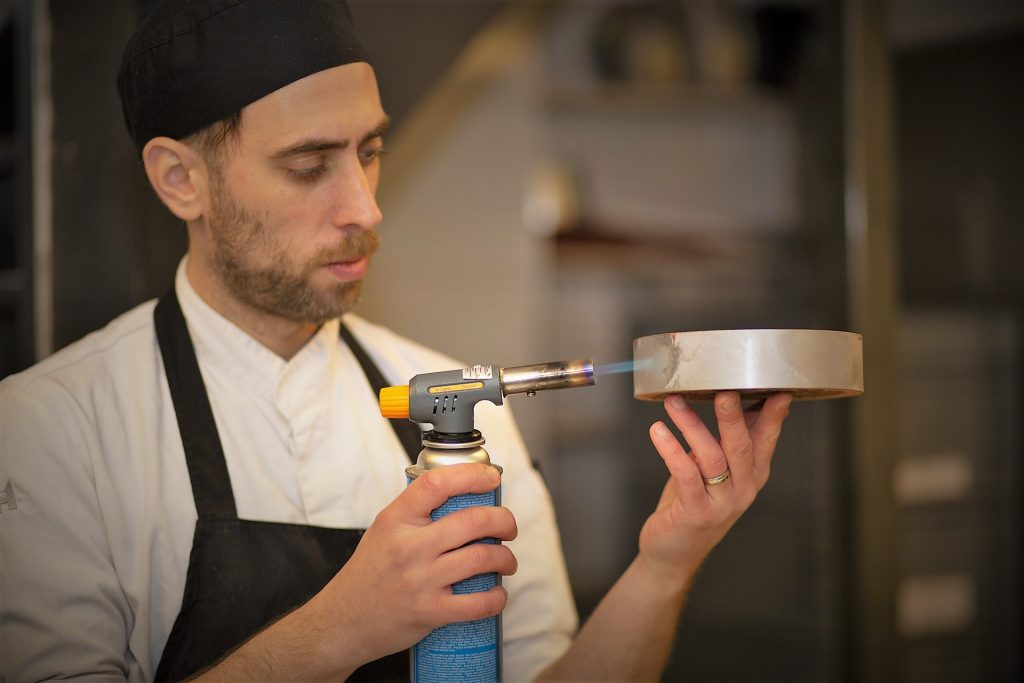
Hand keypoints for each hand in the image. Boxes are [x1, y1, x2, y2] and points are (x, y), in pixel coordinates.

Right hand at [306, 463, 517, 672]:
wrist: (342, 621)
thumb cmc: (368, 574)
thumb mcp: (383, 530)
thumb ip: (416, 512)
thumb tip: (462, 495)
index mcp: (396, 520)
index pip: (437, 483)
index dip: (472, 475)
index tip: (491, 478)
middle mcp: (409, 547)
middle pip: (473, 521)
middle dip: (503, 521)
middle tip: (508, 527)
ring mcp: (420, 580)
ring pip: (482, 558)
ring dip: (505, 559)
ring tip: (506, 561)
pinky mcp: (430, 612)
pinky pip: (478, 603)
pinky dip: (497, 598)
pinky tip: (497, 594)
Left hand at [637, 391, 791, 586]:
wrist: (674, 553)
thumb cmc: (693, 503)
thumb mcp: (717, 471)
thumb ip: (726, 442)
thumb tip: (734, 399)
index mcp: (753, 475)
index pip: (767, 440)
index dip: (773, 416)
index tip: (778, 390)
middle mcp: (743, 489)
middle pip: (741, 445)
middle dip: (733, 415)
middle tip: (724, 389)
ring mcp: (722, 503)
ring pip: (712, 456)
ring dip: (691, 425)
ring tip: (673, 401)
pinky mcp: (696, 512)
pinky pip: (685, 475)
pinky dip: (671, 450)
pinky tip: (658, 431)